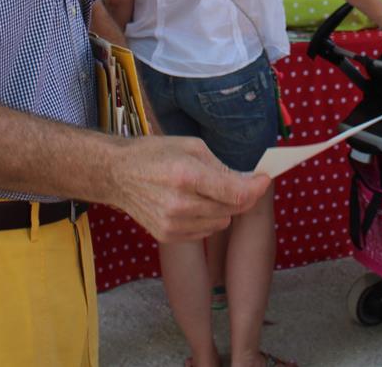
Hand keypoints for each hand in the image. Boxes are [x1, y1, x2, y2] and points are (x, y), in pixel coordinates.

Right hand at [102, 136, 270, 241]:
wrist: (117, 175)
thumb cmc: (155, 154)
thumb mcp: (191, 147)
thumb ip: (221, 167)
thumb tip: (248, 181)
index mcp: (186, 176)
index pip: (235, 193)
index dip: (256, 188)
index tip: (264, 180)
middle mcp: (180, 204)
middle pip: (232, 209)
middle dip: (240, 196)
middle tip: (237, 182)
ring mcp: (172, 224)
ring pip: (221, 222)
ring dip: (222, 208)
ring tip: (204, 191)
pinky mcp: (167, 236)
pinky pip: (204, 231)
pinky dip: (206, 219)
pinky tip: (191, 204)